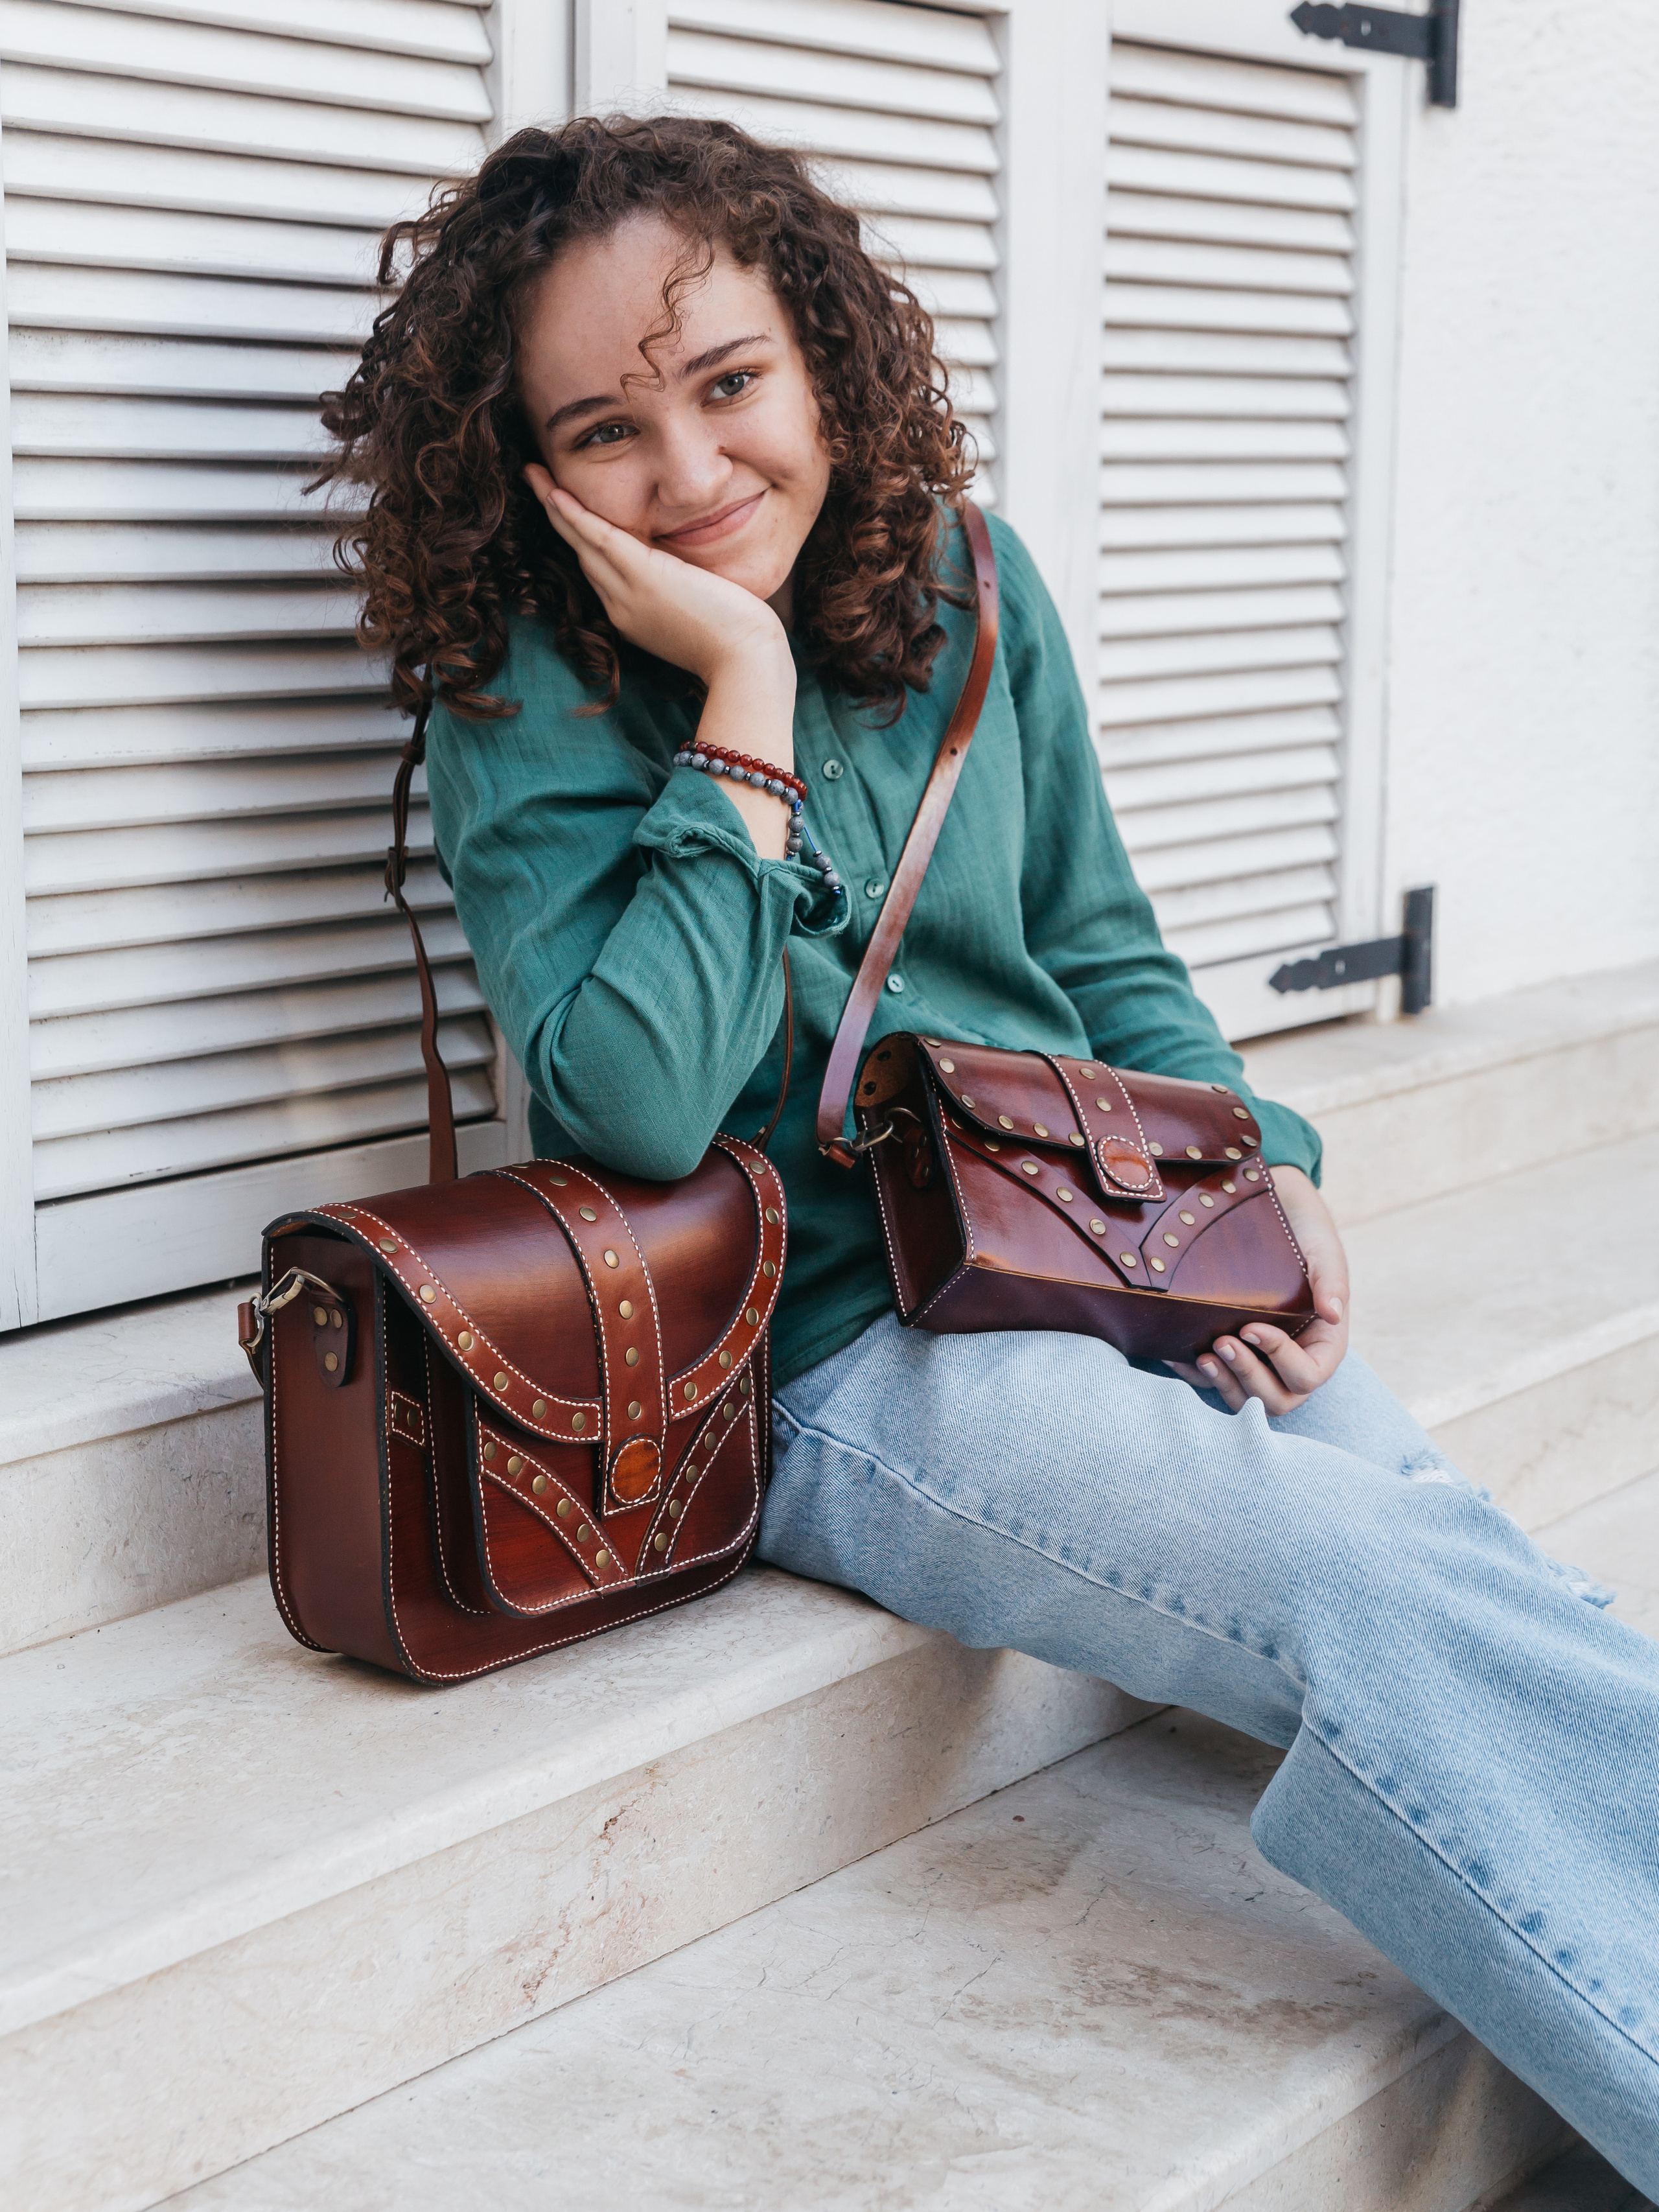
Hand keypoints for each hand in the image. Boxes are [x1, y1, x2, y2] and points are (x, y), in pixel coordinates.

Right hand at [524, 466, 789, 686]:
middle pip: (582, 553)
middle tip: (537, 482)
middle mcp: (622, 606)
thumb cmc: (738, 642)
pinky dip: (575, 516)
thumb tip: (689, 572)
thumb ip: (683, 591)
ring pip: (583, 542)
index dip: (581, 538)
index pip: (601, 569)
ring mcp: (629, 594)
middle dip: (559, 518)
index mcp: (635, 615)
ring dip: (556, 506)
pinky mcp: (644, 578)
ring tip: (535, 475)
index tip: (567, 513)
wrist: (747, 662)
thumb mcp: (701, 612)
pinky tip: (556, 493)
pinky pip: (600, 538)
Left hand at [1166, 1164, 1349, 1414]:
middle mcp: (1293, 1361)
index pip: (1308, 1375)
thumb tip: (1333, 1315)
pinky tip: (1178, 1356)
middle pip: (1277, 1399)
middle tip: (1222, 1342)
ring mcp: (1262, 1363)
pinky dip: (1196, 1376)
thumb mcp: (1323, 1253)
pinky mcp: (1233, 1356)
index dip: (1281, 1360)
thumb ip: (1331, 1282)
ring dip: (1224, 1384)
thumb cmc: (1306, 1237)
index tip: (1252, 1327)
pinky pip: (1215, 1383)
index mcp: (1323, 1345)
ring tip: (1203, 1356)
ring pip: (1246, 1399)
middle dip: (1248, 1376)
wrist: (1276, 1215)